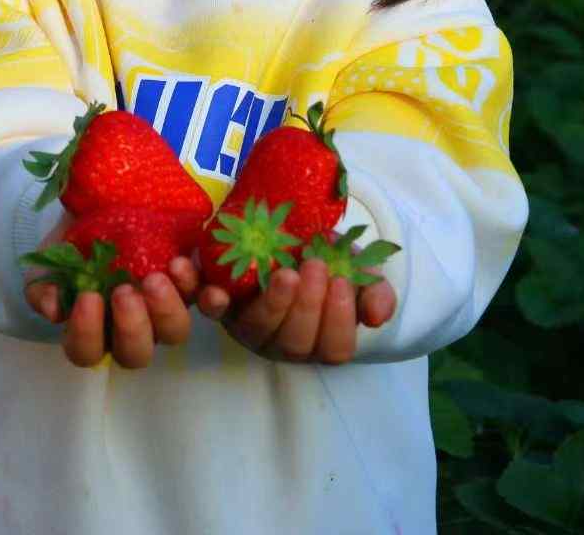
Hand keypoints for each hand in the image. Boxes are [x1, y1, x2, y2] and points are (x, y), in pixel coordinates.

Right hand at [23, 215, 202, 368]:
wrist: (109, 199)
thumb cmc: (79, 236)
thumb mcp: (53, 254)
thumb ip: (43, 284)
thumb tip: (54, 310)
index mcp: (94, 327)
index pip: (86, 352)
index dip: (86, 334)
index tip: (88, 297)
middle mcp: (132, 327)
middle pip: (136, 354)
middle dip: (132, 326)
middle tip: (126, 290)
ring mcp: (165, 309)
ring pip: (174, 333)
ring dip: (167, 310)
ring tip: (159, 274)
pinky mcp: (193, 287)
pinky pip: (209, 305)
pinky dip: (210, 299)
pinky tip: (204, 283)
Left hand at [197, 256, 397, 363]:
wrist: (293, 234)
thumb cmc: (329, 261)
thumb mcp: (358, 271)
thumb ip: (374, 292)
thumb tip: (376, 315)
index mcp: (320, 339)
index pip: (333, 348)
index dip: (339, 320)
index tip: (342, 283)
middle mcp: (282, 341)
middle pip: (295, 342)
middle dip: (308, 307)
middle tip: (316, 268)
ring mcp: (249, 325)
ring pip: (257, 329)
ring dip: (271, 304)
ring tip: (284, 272)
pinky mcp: (221, 305)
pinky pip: (210, 308)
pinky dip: (207, 297)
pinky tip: (211, 286)